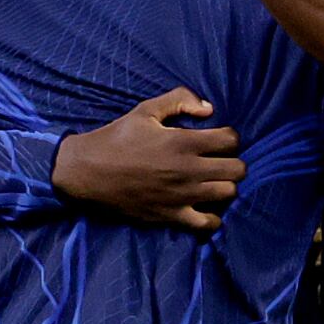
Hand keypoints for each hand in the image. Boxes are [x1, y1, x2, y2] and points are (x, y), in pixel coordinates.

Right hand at [53, 88, 242, 230]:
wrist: (87, 172)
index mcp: (183, 142)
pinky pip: (208, 224)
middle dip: (233, 162)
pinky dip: (213, 218)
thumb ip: (180, 100)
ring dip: (225, 186)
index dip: (229, 137)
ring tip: (213, 181)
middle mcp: (189, 170)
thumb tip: (208, 109)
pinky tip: (205, 207)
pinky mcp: (172, 216)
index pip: (231, 140)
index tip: (219, 139)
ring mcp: (183, 196)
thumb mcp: (145, 110)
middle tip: (219, 161)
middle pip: (237, 169)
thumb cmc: (116, 138)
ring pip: (228, 194)